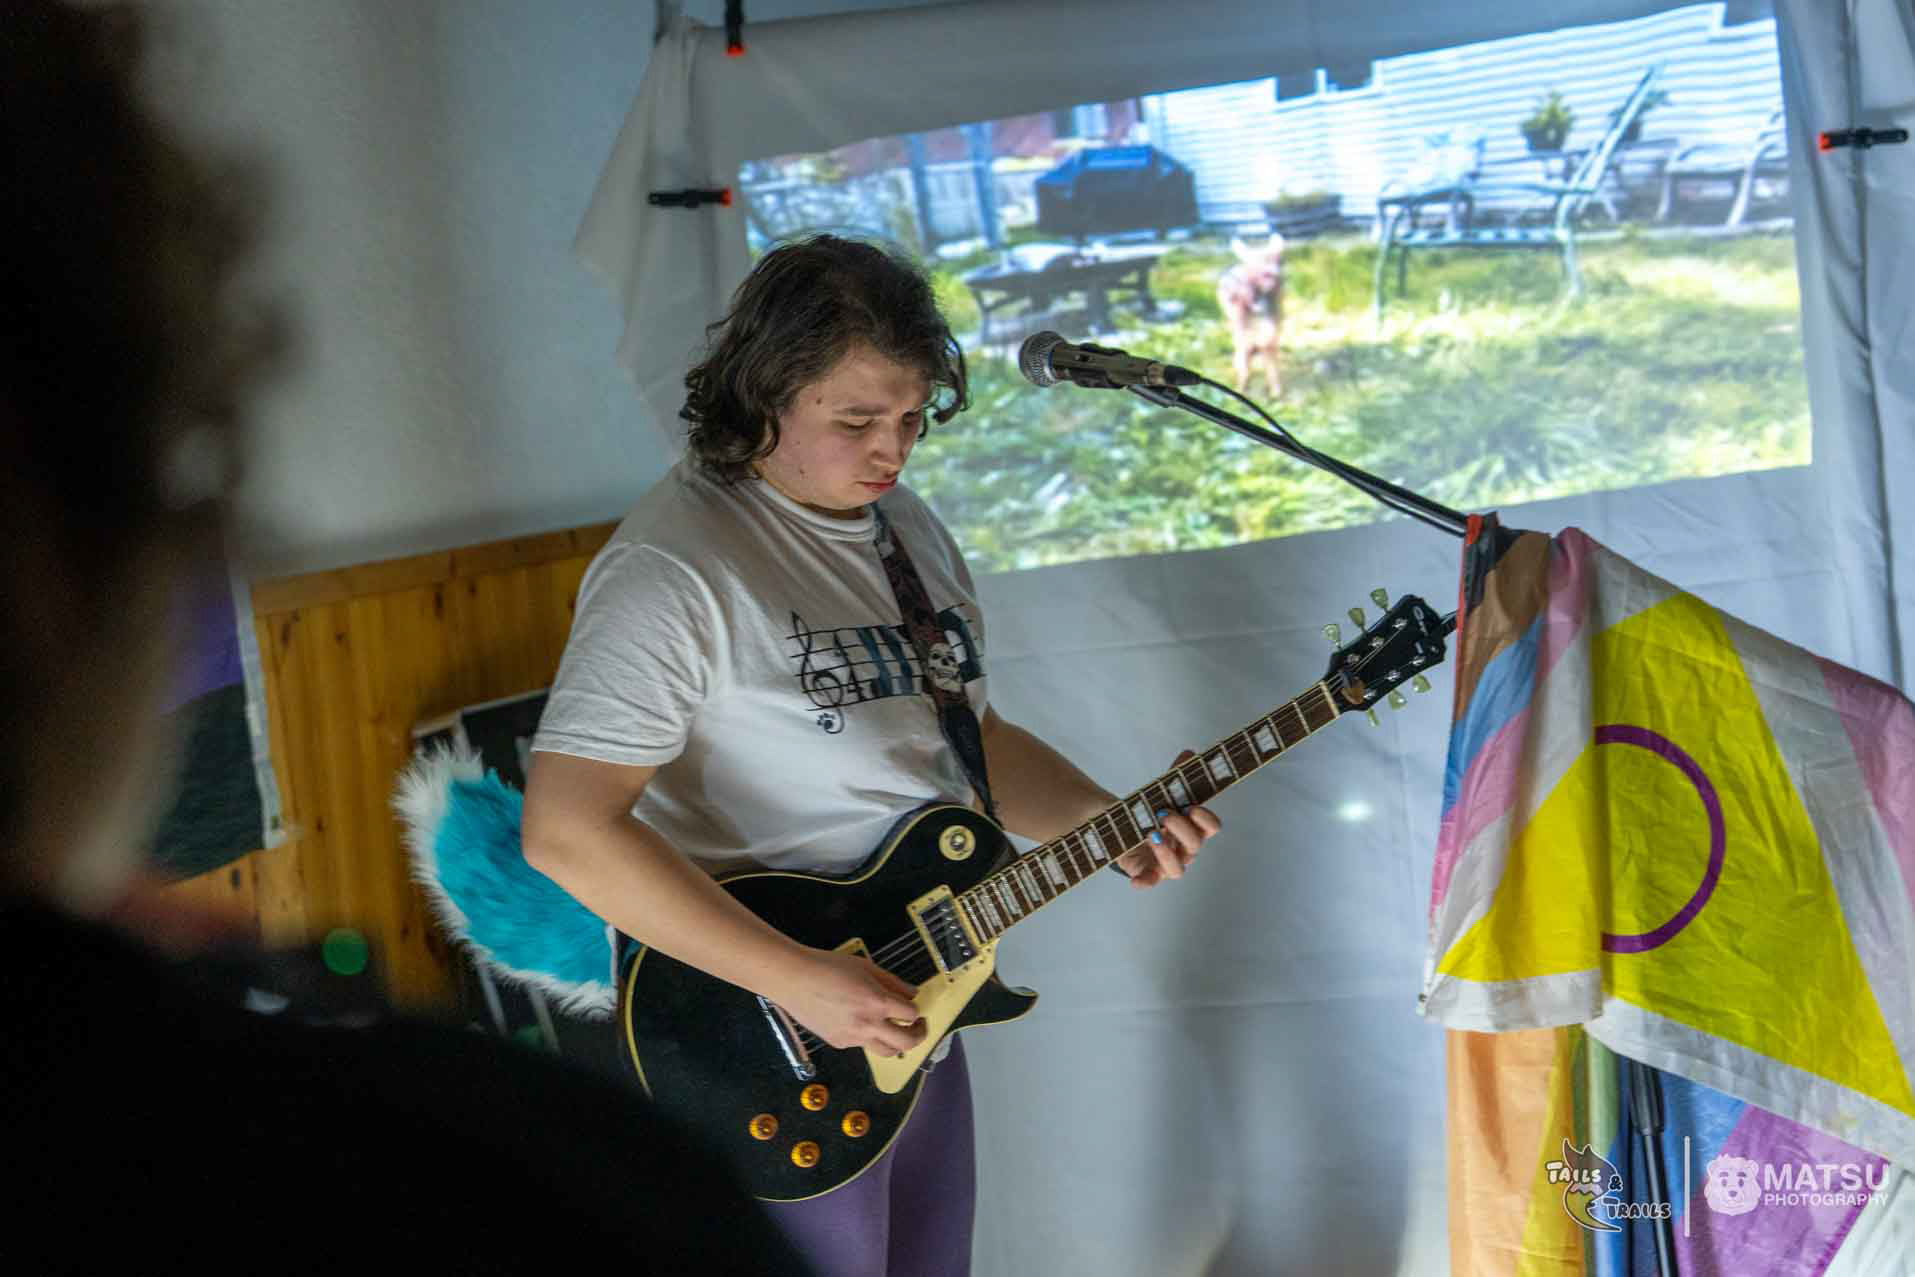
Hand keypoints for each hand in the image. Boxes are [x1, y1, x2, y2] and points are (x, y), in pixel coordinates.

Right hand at [773, 947, 926, 1055]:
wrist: (794, 979)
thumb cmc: (828, 967)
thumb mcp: (866, 967)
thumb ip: (892, 982)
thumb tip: (912, 994)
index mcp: (877, 1002)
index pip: (911, 1014)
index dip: (916, 1010)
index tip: (914, 1006)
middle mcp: (868, 1025)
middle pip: (906, 1043)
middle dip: (919, 1035)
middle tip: (918, 1027)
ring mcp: (852, 1038)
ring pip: (886, 1052)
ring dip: (897, 1044)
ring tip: (896, 1031)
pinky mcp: (838, 1043)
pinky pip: (862, 1046)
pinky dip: (869, 1037)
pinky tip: (862, 1023)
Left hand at [1114, 750, 1221, 887]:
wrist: (1121, 827)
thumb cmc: (1149, 812)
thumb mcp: (1161, 793)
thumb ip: (1176, 777)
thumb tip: (1189, 753)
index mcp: (1193, 828)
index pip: (1211, 828)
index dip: (1205, 819)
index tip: (1191, 806)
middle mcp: (1184, 850)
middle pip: (1195, 845)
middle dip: (1181, 828)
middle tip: (1162, 813)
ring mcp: (1166, 864)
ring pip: (1178, 869)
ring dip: (1167, 853)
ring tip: (1150, 834)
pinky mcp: (1146, 873)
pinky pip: (1149, 883)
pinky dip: (1145, 883)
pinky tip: (1136, 881)